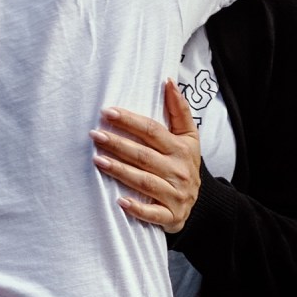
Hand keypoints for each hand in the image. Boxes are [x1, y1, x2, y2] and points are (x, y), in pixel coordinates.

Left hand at [92, 78, 199, 232]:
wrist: (202, 202)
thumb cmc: (185, 163)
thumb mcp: (188, 136)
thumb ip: (178, 109)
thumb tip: (168, 81)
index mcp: (181, 149)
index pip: (153, 131)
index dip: (130, 121)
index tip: (107, 112)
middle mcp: (179, 171)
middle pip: (144, 155)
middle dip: (118, 144)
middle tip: (94, 135)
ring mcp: (175, 195)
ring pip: (144, 182)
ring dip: (121, 171)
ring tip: (97, 160)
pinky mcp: (171, 216)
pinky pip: (153, 213)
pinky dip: (137, 208)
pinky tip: (119, 201)